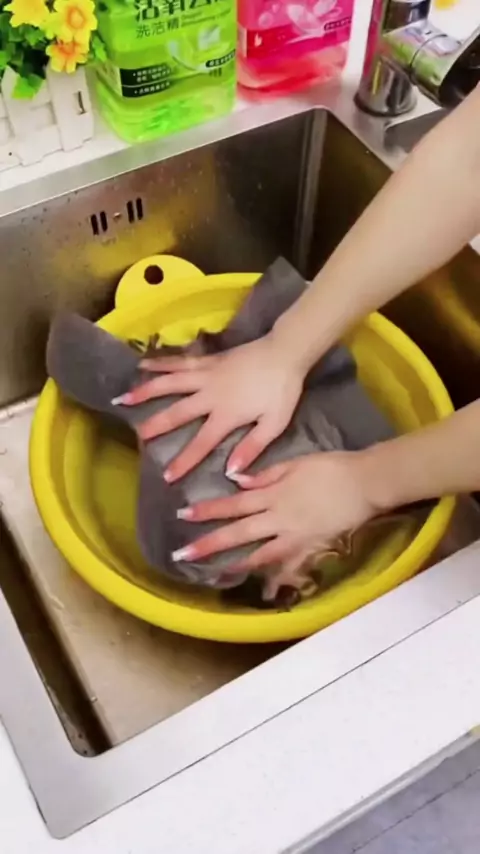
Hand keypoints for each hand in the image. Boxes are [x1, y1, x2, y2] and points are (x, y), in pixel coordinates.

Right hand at [117, 333, 305, 481]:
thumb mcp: (274, 424)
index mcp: (227, 414)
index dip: (184, 460)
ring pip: (170, 383)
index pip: (202, 443)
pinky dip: (159, 364)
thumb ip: (252, 448)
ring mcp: (206, 374)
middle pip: (178, 412)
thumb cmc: (283, 390)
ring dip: (146, 391)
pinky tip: (142, 365)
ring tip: (123, 398)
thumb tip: (230, 472)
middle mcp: (210, 394)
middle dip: (156, 426)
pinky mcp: (208, 360)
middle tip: (136, 437)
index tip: (167, 477)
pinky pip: (179, 362)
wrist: (286, 352)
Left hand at [173, 451, 383, 598]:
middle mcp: (279, 518)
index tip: (184, 514)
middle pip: (239, 533)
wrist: (365, 483)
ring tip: (213, 571)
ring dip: (234, 563)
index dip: (208, 510)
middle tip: (182, 553)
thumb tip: (238, 482)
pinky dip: (273, 576)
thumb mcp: (295, 463)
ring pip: (259, 554)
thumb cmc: (331, 467)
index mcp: (273, 494)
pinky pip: (288, 564)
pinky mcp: (311, 547)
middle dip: (209, 543)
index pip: (234, 504)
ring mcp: (295, 536)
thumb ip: (265, 475)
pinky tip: (261, 586)